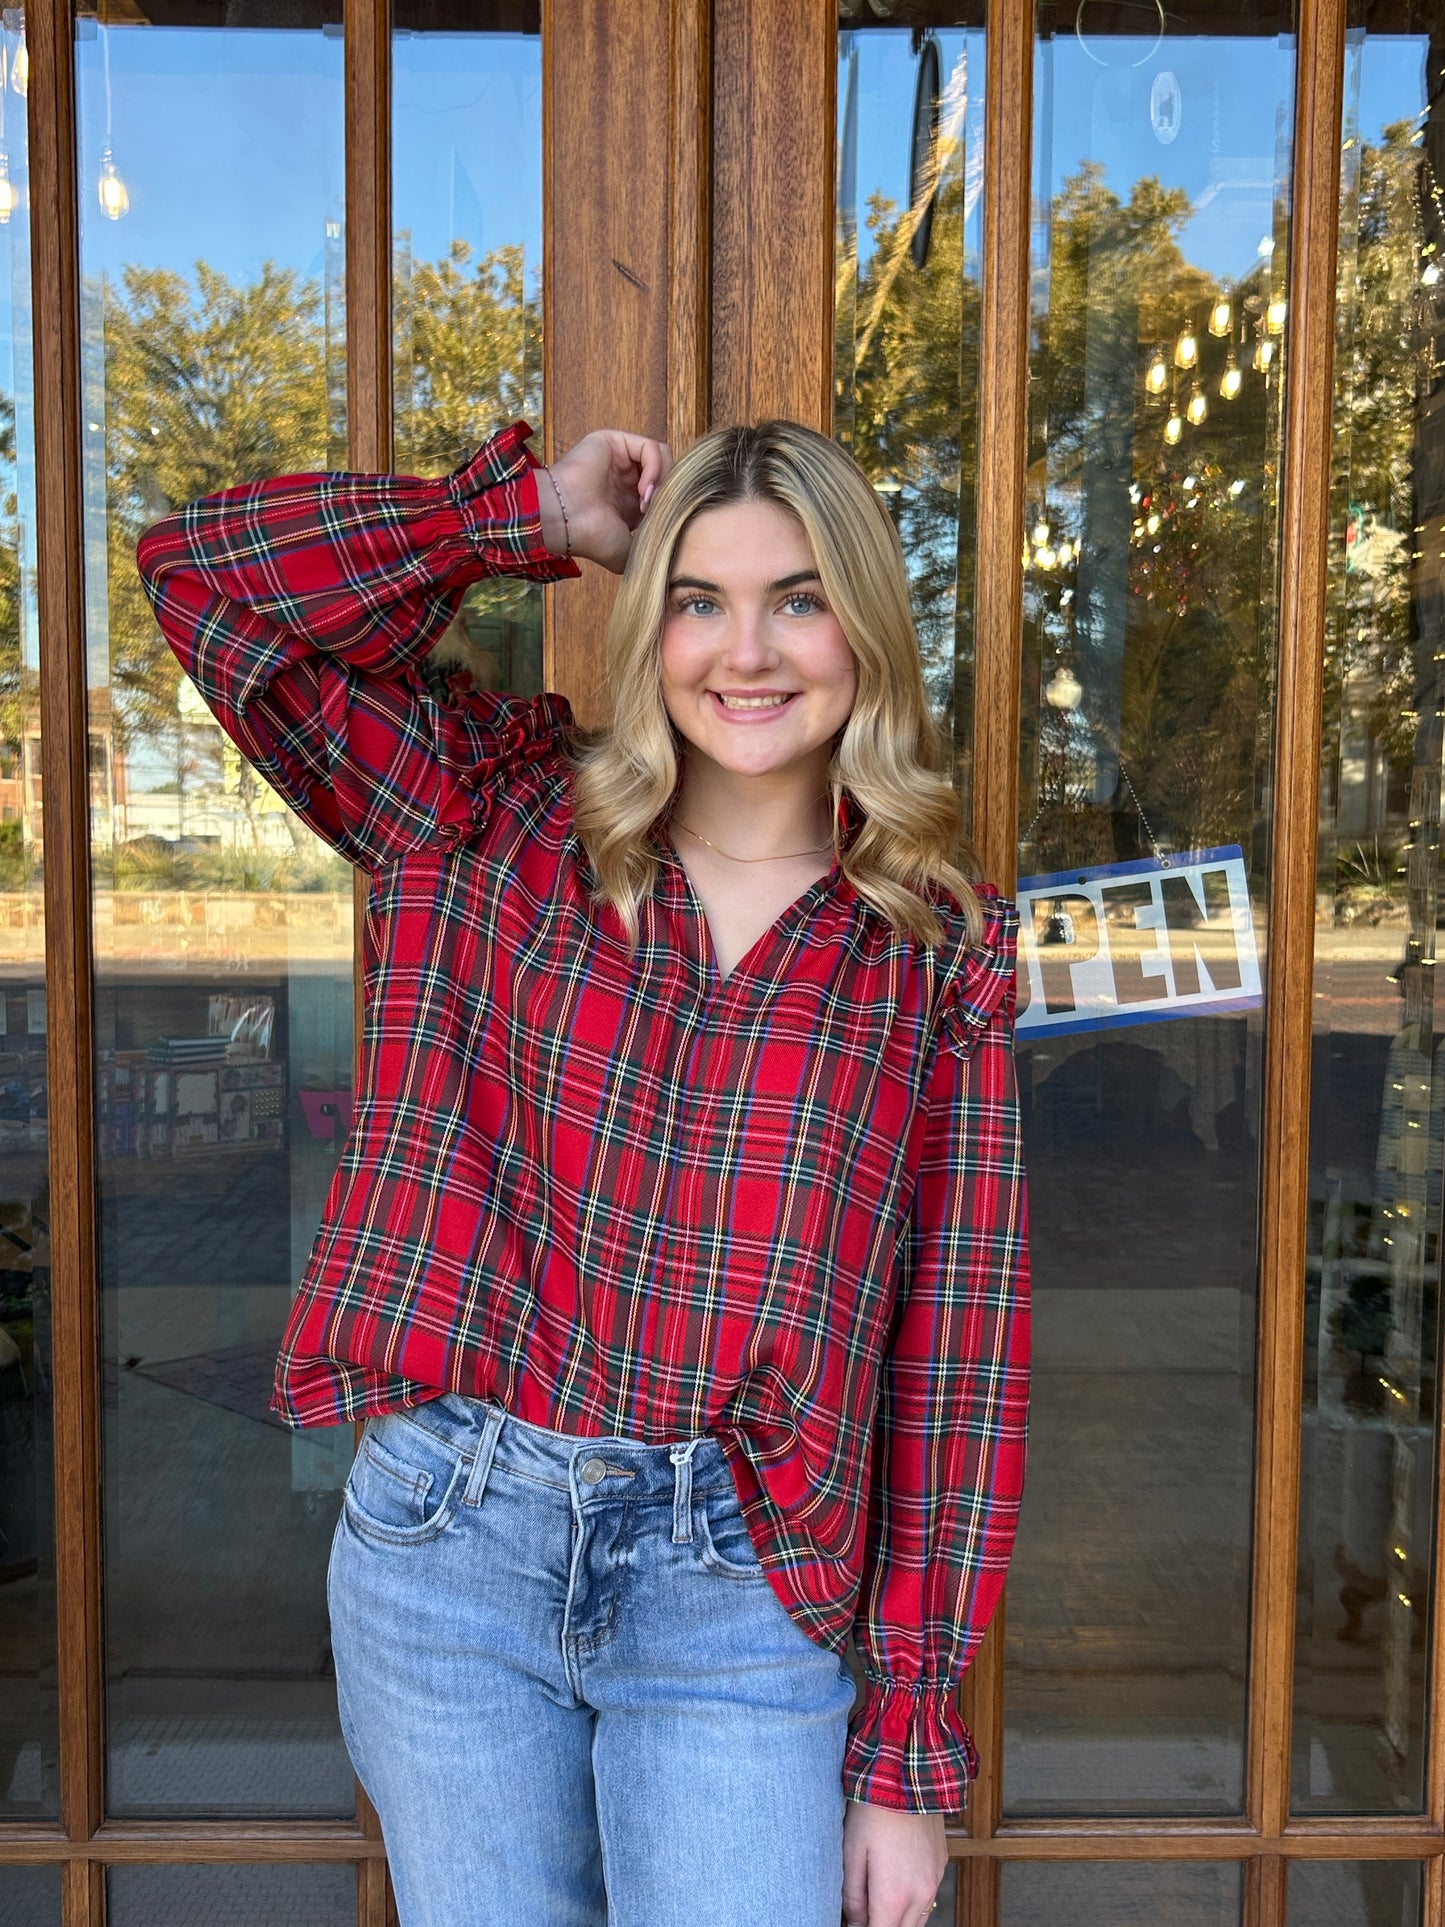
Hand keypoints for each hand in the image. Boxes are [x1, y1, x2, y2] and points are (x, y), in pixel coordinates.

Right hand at [537, 429, 672, 573]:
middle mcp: (626, 477)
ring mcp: (620, 458)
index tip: (662, 524)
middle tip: (655, 512)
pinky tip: (644, 490)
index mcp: (630, 500)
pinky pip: (651, 448)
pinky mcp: (615, 441)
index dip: (671, 505)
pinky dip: (655, 468)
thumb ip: (651, 543)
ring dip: (663, 481)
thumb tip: (675, 545)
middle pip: (668, 472)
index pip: (666, 491)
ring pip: (663, 457)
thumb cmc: (590, 538)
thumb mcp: (630, 549)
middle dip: (669, 492)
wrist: (565, 520)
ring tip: (648, 502)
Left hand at [842, 1798, 948, 1926]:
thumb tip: (854, 1922)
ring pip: (918, 1921)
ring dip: (898, 1919)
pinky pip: (928, 1899)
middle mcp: (920, 1894)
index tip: (852, 1923)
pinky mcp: (941, 1866)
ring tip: (877, 1903)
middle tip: (862, 1914)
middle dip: (880, 1926)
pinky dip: (913, 1903)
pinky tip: (897, 1886)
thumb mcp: (851, 1852)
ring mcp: (934, 1881)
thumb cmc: (873, 1811)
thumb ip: (853, 1896)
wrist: (908, 1775)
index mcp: (893, 1896)